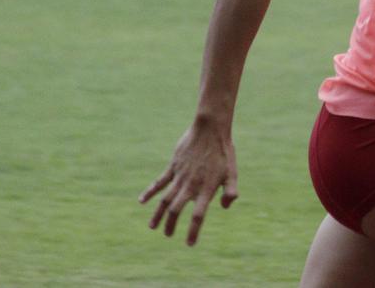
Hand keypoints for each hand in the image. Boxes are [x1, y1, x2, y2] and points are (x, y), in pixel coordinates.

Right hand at [139, 120, 238, 246]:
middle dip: (170, 225)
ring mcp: (180, 176)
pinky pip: (159, 182)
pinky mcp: (173, 166)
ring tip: (153, 227)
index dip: (193, 231)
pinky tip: (141, 201)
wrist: (211, 129)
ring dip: (158, 214)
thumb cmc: (224, 152)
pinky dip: (150, 192)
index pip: (198, 216)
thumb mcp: (233, 172)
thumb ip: (231, 191)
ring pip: (165, 199)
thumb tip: (224, 207)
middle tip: (168, 234)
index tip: (189, 244)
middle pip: (176, 210)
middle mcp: (191, 185)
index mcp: (206, 189)